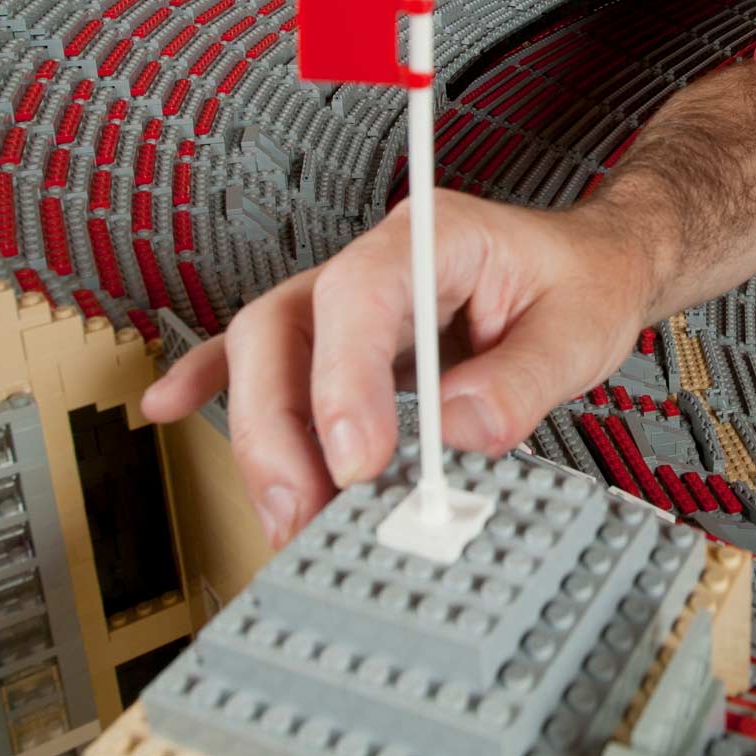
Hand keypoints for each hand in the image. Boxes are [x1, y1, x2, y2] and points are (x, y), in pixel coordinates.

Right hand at [141, 190, 647, 547]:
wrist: (589, 268)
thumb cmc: (581, 283)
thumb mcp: (584, 325)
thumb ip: (526, 375)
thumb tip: (460, 427)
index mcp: (432, 235)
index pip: (360, 291)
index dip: (342, 376)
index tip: (356, 458)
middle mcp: (375, 262)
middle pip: (286, 326)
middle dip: (279, 426)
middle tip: (305, 511)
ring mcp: (345, 301)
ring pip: (263, 351)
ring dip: (260, 438)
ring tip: (284, 520)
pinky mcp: (335, 339)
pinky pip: (253, 352)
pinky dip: (206, 380)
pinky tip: (166, 409)